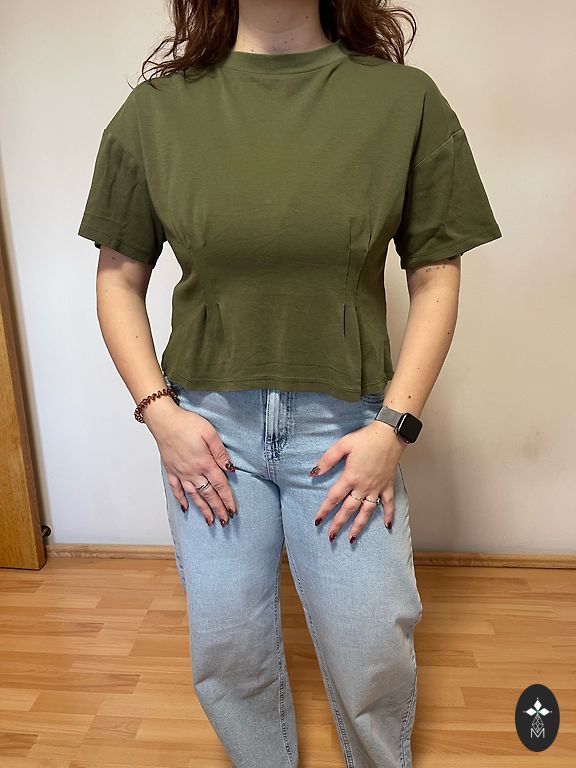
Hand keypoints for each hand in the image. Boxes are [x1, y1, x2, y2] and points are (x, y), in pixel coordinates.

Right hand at [147, 400, 236, 526]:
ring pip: (194, 495)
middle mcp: (193, 472)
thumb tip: (230, 469)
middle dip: (218, 509)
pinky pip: (176, 488)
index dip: (227, 499)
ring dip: (203, 509)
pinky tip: (185, 507)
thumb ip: (221, 453)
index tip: (233, 511)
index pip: (220, 485)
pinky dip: (181, 499)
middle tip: (225, 522)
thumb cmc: (188, 423)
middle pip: (208, 494)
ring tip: (210, 521)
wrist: (164, 420)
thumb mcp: (210, 433)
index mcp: (205, 463)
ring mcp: (180, 472)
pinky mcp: (171, 469)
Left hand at [310, 421, 405, 542]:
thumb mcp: (342, 445)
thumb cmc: (366, 438)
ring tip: (352, 539)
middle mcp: (363, 486)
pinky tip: (387, 526)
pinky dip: (388, 515)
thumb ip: (327, 460)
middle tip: (331, 537)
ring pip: (366, 511)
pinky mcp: (388, 485)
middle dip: (338, 524)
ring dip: (359, 526)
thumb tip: (314, 473)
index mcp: (350, 477)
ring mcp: (377, 487)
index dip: (324, 510)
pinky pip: (388, 503)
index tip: (317, 521)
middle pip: (348, 509)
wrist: (390, 434)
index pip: (334, 498)